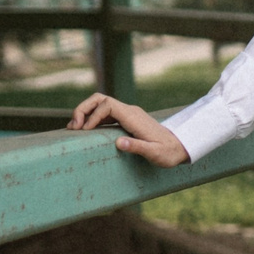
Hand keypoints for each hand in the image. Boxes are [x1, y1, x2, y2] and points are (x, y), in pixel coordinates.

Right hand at [68, 92, 189, 167]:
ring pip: (101, 105)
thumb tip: (119, 143)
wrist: (180, 147)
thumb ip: (138, 147)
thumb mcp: (154, 153)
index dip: (93, 116)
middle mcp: (130, 111)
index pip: (107, 105)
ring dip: (86, 113)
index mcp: (134, 117)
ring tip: (74, 128)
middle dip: (84, 109)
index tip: (85, 131)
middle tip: (73, 126)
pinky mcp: (127, 119)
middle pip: (100, 99)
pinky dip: (93, 118)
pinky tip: (86, 130)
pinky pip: (106, 113)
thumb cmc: (168, 152)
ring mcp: (128, 114)